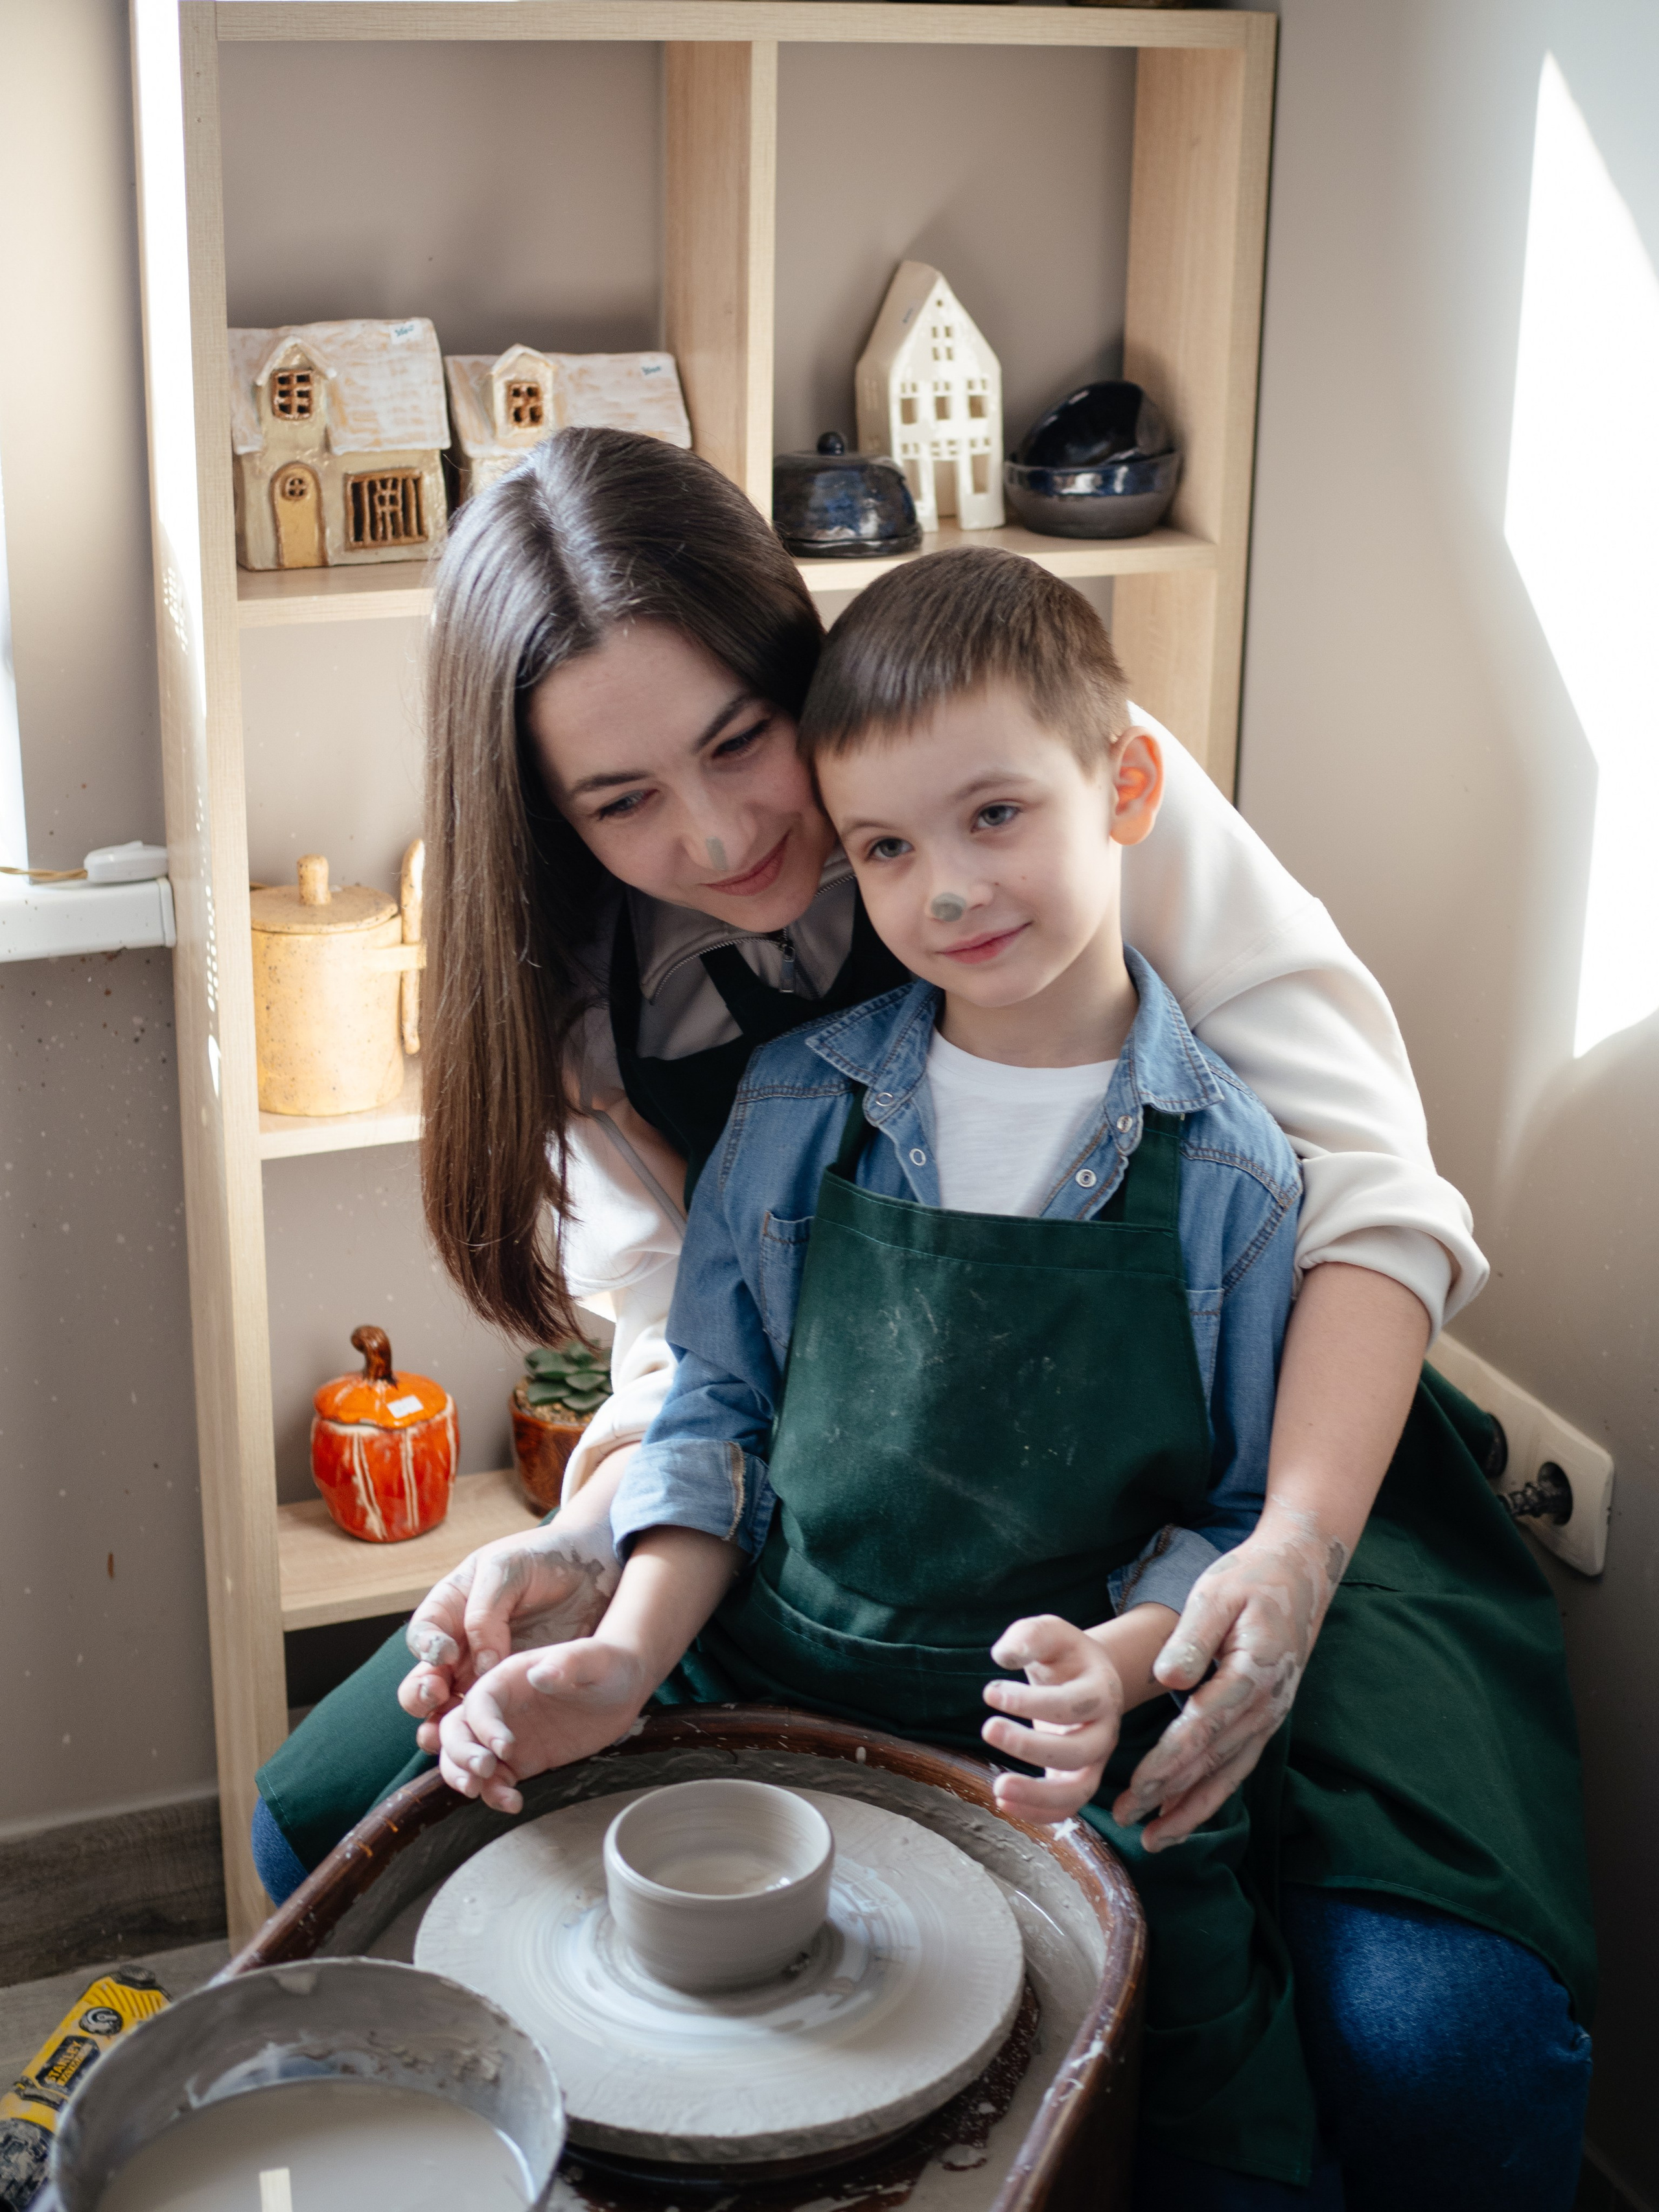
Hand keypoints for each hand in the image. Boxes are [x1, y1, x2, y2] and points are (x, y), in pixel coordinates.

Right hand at [398, 1518, 619, 1741]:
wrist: (591, 1571)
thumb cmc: (543, 1559)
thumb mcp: (508, 1569)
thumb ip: (486, 1612)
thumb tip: (481, 1663)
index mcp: (451, 1609)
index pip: (424, 1634)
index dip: (425, 1648)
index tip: (443, 1655)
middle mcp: (460, 1649)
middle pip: (423, 1682)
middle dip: (422, 1695)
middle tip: (438, 1696)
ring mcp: (483, 1676)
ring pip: (448, 1713)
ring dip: (443, 1729)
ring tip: (448, 1737)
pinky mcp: (512, 1697)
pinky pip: (486, 1726)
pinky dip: (481, 1743)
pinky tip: (487, 1755)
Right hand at [436, 1639, 650, 1815]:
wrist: (623, 1688)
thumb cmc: (607, 1665)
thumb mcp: (593, 1660)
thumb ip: (566, 1664)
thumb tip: (539, 1674)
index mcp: (510, 1676)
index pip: (480, 1700)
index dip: (484, 1725)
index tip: (505, 1747)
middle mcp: (500, 1707)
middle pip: (457, 1729)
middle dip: (460, 1752)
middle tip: (483, 1771)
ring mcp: (506, 1735)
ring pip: (463, 1757)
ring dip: (462, 1776)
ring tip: (481, 1792)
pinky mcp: (520, 1760)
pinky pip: (494, 1780)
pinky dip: (493, 1793)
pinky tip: (513, 1803)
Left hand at [980, 1614, 1131, 1821]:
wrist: (1087, 1675)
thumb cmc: (1064, 1654)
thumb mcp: (1051, 1632)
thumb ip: (1029, 1636)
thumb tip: (1002, 1656)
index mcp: (1102, 1690)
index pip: (1072, 1704)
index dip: (1031, 1703)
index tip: (990, 1691)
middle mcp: (1106, 1729)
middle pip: (1079, 1751)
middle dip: (1031, 1747)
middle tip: (988, 1728)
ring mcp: (1096, 1759)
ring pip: (1079, 1791)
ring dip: (1038, 1795)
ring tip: (998, 1789)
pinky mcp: (1079, 1777)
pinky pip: (1068, 1806)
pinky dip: (1039, 1813)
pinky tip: (1003, 1803)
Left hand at [1113, 1502, 1348, 1848]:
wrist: (1300, 1576)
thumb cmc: (1251, 1581)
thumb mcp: (1216, 1594)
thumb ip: (1193, 1638)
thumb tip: (1167, 1677)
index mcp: (1251, 1673)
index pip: (1202, 1729)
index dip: (1168, 1763)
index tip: (1136, 1787)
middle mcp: (1265, 1705)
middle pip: (1212, 1760)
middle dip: (1169, 1795)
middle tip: (1127, 1818)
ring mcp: (1269, 1717)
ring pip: (1228, 1774)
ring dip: (1192, 1808)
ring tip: (1155, 1839)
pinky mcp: (1264, 1719)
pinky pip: (1237, 1766)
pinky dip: (1211, 1794)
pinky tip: (1184, 1812)